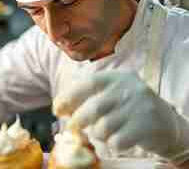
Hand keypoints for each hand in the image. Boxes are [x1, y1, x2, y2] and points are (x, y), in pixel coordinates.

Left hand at [53, 71, 188, 158]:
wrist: (166, 124)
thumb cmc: (129, 109)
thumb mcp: (113, 94)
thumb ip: (89, 97)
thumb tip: (60, 108)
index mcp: (117, 78)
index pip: (88, 83)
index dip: (68, 97)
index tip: (57, 109)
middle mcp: (129, 89)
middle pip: (93, 108)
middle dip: (77, 121)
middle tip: (72, 129)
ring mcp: (139, 108)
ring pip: (103, 128)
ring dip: (97, 134)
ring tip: (103, 133)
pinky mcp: (145, 127)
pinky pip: (115, 142)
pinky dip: (111, 144)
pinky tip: (118, 140)